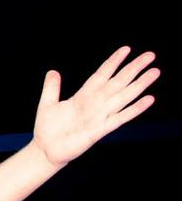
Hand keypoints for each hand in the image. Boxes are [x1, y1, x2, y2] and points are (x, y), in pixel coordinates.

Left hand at [33, 47, 158, 166]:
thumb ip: (51, 88)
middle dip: (133, 68)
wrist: (46, 151)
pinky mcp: (100, 130)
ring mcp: (99, 116)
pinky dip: (135, 109)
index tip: (126, 49)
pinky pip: (120, 118)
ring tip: (154, 72)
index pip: (102, 75)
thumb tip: (52, 72)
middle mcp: (95, 104)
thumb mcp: (47, 104)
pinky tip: (149, 99)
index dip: (113, 62)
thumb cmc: (47, 129)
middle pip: (118, 82)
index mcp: (83, 96)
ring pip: (123, 97)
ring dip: (139, 85)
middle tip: (150, 55)